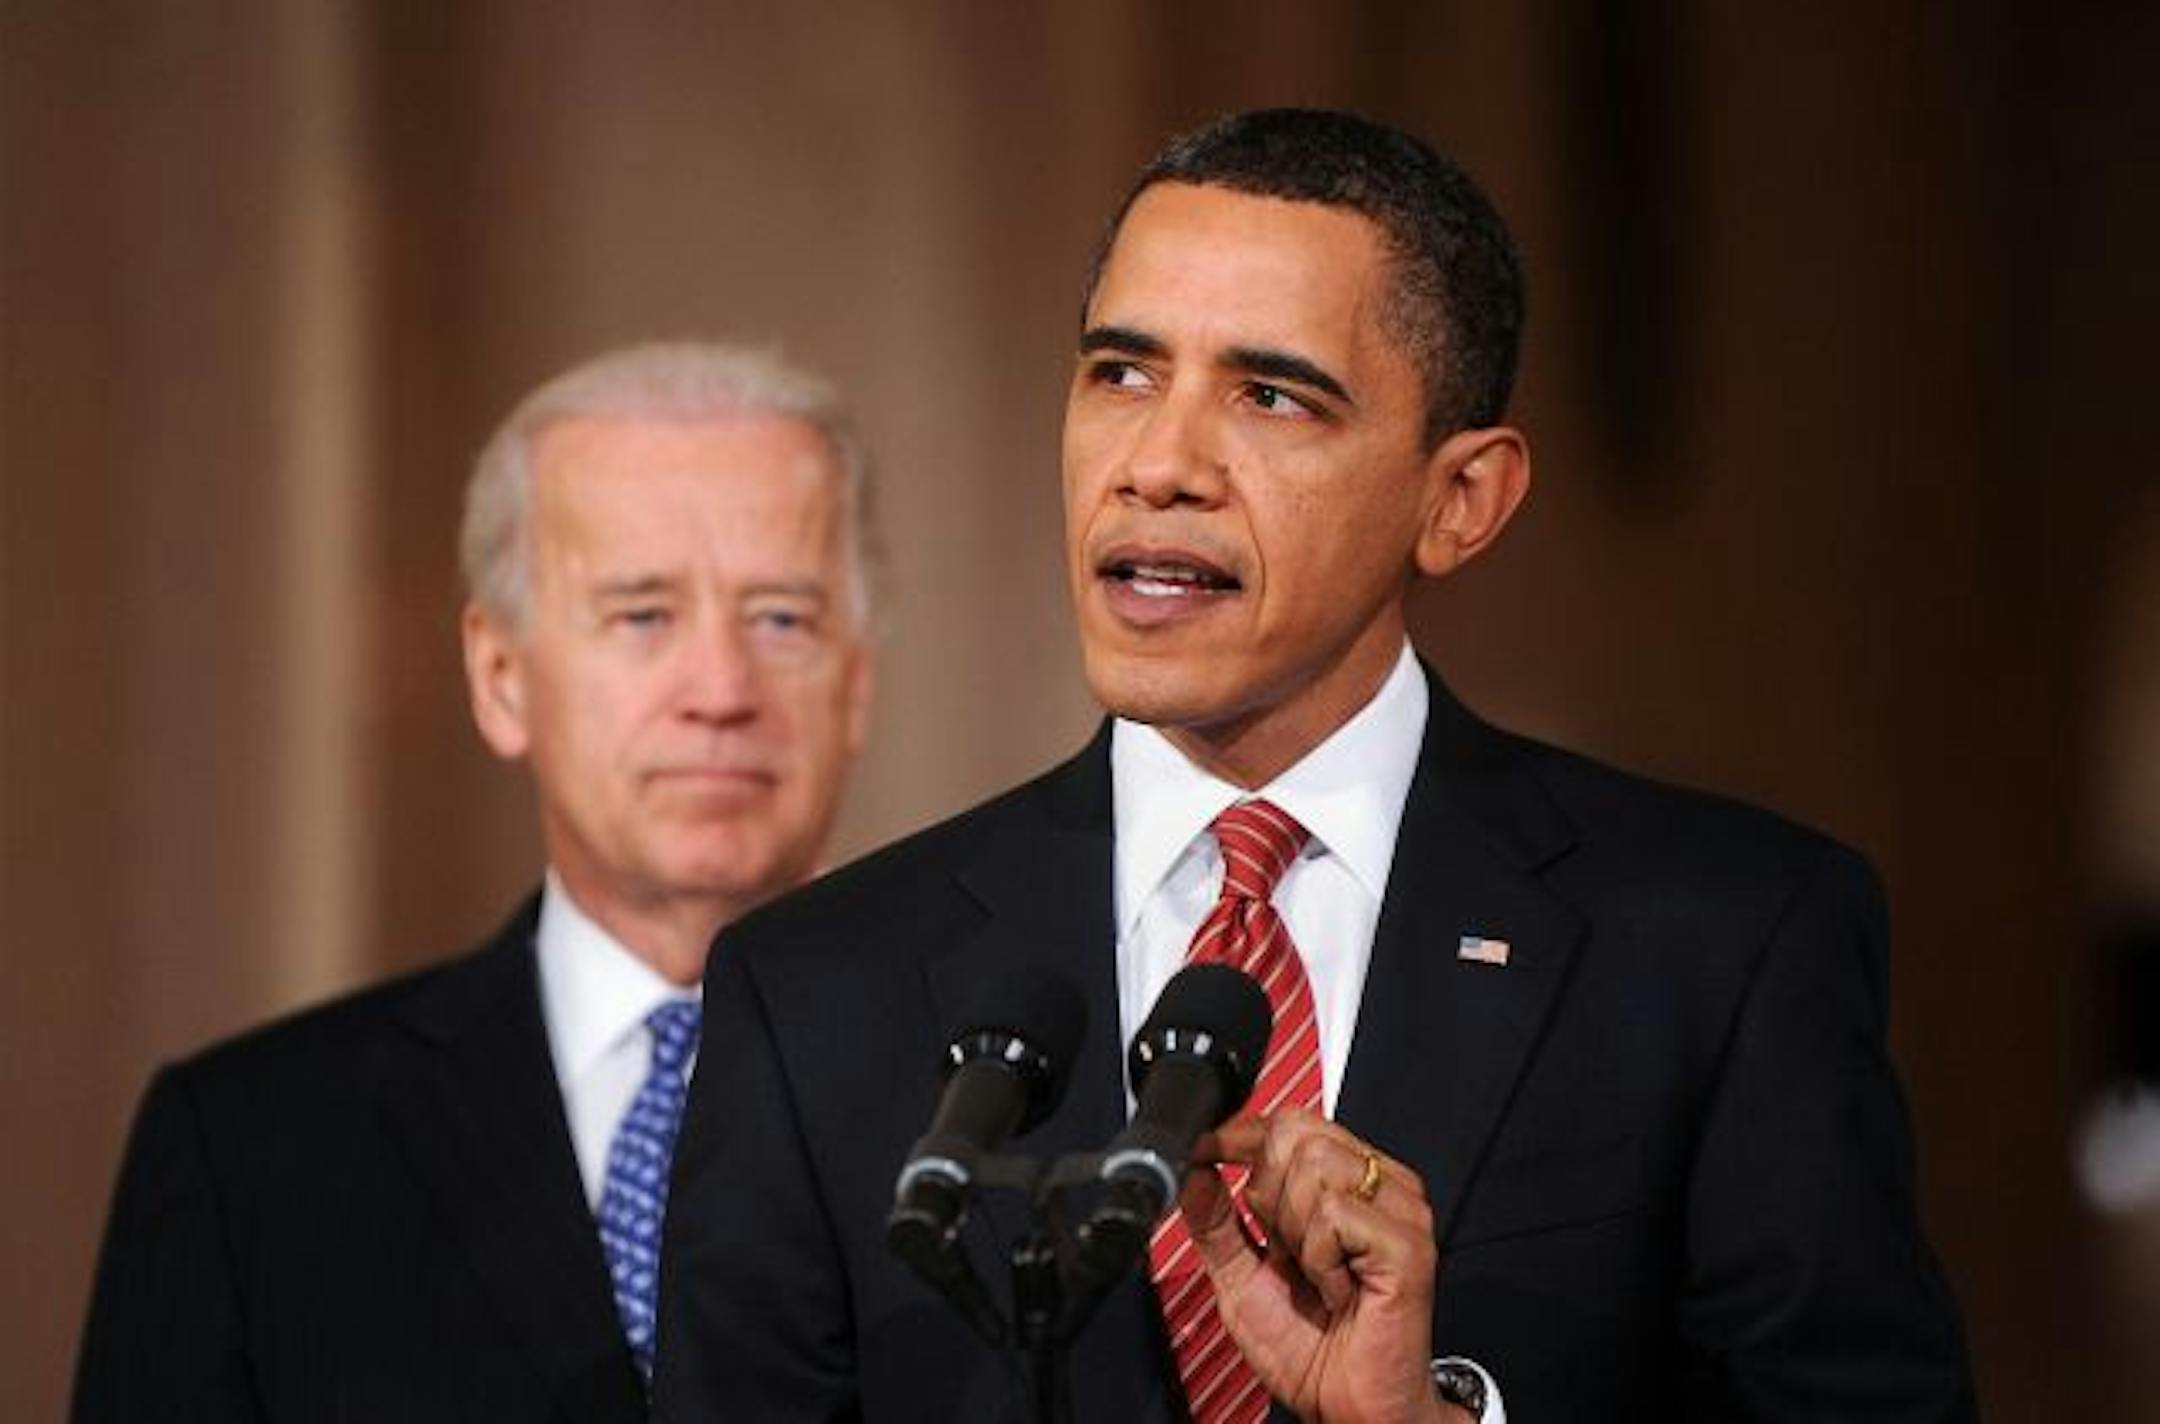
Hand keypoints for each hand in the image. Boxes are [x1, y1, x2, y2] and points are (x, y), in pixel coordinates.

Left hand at [1182, 1108, 1462, 1422]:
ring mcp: (1399, 1210)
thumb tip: (1192, 1169)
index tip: (1207, 1153)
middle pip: (1296, 1134)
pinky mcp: (1408, 1244)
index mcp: (1345, 1183)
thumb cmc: (1310, 1350)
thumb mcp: (1240, 1278)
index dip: (1241, 1135)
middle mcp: (1376, 1185)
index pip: (1290, 1121)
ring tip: (1316, 1274)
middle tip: (1287, 1253)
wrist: (1348, 1407)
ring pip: (1314, 1167)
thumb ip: (1215, 1222)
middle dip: (1269, 1198)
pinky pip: (1335, 1216)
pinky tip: (1336, 1291)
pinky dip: (1320, 1261)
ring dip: (1295, 1233)